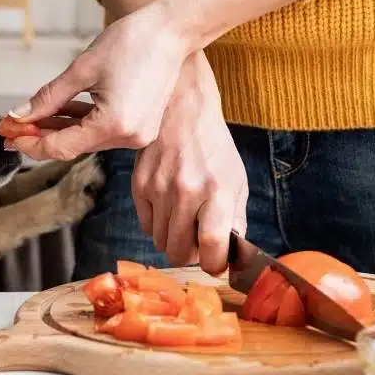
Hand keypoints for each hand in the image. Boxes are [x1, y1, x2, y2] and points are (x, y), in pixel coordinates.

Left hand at [8, 1, 191, 160]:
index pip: (62, 147)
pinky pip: (102, 130)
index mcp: (114, 124)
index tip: (8, 134)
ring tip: (30, 119)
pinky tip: (58, 113)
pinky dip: (81, 123)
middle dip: (41, 136)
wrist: (172, 30)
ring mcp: (138, 134)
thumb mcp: (82, 69)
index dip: (31, 142)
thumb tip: (19, 115)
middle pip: (74, 146)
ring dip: (59, 129)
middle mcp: (129, 137)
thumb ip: (48, 97)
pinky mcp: (141, 126)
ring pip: (87, 139)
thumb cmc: (131, 42)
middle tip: (11, 127)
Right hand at [133, 54, 247, 275]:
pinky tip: (169, 206)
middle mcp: (186, 191)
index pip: (212, 246)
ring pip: (161, 242)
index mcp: (217, 190)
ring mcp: (158, 189)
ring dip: (174, 239)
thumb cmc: (213, 147)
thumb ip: (235, 220)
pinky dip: (159, 224)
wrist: (182, 110)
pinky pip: (146, 226)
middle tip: (198, 240)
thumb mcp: (236, 180)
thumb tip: (231, 256)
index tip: (216, 262)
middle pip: (179, 252)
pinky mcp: (139, 185)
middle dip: (191, 255)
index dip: (214, 264)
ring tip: (185, 219)